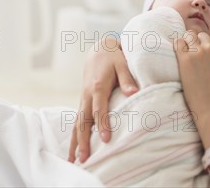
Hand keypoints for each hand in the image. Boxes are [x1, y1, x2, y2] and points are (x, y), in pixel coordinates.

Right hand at [67, 37, 137, 162]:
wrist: (99, 50)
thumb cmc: (113, 57)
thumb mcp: (122, 63)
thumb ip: (127, 78)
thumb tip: (134, 92)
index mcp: (98, 86)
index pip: (99, 108)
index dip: (102, 124)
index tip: (105, 139)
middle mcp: (87, 94)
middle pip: (83, 120)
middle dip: (83, 140)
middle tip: (85, 157)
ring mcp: (83, 98)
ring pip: (77, 123)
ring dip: (75, 141)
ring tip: (75, 160)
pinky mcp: (83, 101)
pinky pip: (77, 120)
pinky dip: (75, 135)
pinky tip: (74, 148)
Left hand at [174, 32, 209, 134]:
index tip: (206, 58)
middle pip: (201, 36)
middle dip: (199, 43)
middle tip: (196, 56)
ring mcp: (197, 52)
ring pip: (189, 36)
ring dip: (188, 42)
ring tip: (187, 54)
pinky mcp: (185, 59)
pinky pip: (178, 42)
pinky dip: (178, 45)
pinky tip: (179, 53)